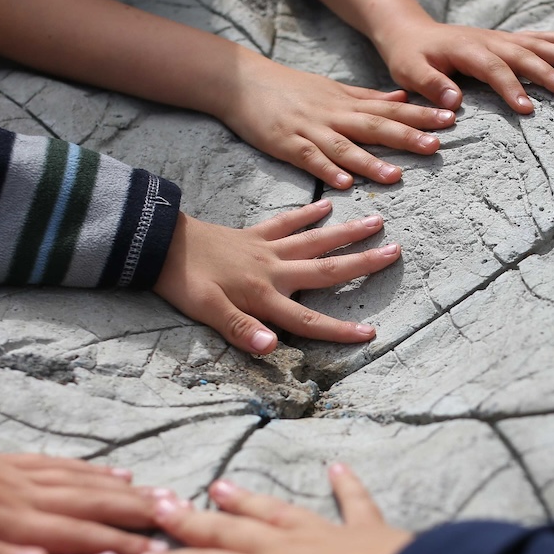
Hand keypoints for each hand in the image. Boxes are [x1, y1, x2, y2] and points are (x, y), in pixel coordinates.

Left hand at [0, 429, 167, 553]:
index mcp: (10, 521)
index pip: (78, 536)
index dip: (120, 546)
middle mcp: (23, 495)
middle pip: (92, 504)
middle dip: (137, 515)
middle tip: (179, 522)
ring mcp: (17, 475)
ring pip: (83, 483)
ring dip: (124, 492)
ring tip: (160, 498)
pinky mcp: (5, 463)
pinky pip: (60, 465)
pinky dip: (92, 470)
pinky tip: (112, 472)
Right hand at [135, 464, 411, 553]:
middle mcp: (285, 550)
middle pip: (231, 534)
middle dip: (194, 523)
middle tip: (162, 506)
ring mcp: (327, 535)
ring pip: (276, 512)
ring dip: (246, 501)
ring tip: (219, 486)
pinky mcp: (369, 532)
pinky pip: (352, 503)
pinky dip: (344, 485)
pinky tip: (337, 468)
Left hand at [153, 202, 398, 353]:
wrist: (158, 243)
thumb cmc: (183, 282)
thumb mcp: (207, 312)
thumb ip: (242, 330)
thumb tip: (273, 348)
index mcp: (264, 295)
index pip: (308, 318)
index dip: (338, 329)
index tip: (370, 332)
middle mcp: (273, 270)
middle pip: (326, 269)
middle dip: (362, 264)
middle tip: (396, 253)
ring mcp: (265, 249)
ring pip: (315, 240)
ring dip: (347, 233)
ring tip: (377, 221)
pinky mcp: (253, 234)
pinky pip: (286, 222)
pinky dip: (307, 214)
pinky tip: (328, 205)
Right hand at [218, 53, 455, 187]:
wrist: (242, 81)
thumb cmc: (289, 87)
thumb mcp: (333, 88)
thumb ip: (367, 97)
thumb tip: (403, 98)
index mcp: (347, 103)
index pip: (391, 109)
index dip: (421, 114)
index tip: (451, 118)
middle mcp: (334, 115)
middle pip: (375, 126)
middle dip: (407, 136)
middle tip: (436, 145)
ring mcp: (310, 130)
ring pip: (345, 146)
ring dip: (370, 161)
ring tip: (395, 175)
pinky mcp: (287, 144)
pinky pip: (309, 159)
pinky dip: (326, 170)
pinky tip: (343, 184)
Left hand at [370, 17, 553, 114]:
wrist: (410, 31)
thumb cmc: (409, 57)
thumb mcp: (410, 72)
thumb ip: (431, 85)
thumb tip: (454, 103)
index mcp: (467, 50)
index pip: (494, 69)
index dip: (511, 88)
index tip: (528, 109)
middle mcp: (488, 40)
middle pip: (523, 55)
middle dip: (549, 72)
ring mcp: (499, 38)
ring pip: (535, 43)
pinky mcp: (504, 39)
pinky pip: (534, 38)